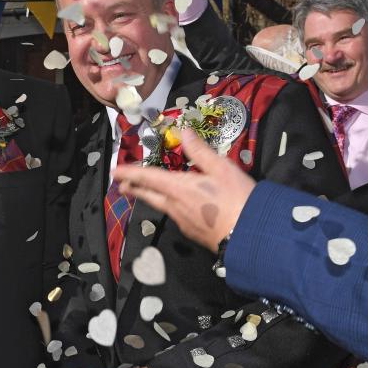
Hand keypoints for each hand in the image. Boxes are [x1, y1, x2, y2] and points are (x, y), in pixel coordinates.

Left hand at [113, 130, 255, 250]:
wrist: (251, 236)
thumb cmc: (237, 198)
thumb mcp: (222, 169)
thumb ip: (200, 151)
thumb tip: (182, 131)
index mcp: (179, 188)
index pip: (148, 177)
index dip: (131, 173)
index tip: (116, 171)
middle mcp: (175, 206)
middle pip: (149, 195)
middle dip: (134, 188)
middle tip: (122, 185)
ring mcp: (183, 222)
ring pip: (161, 207)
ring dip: (150, 198)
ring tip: (144, 193)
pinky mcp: (193, 233)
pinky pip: (175, 216)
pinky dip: (168, 207)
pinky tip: (174, 207)